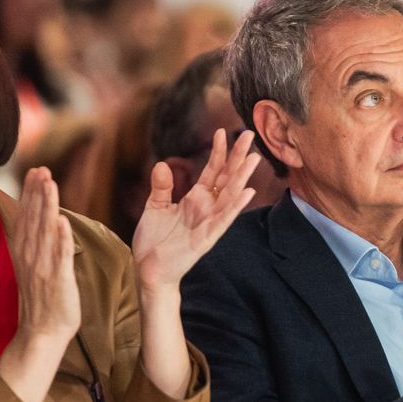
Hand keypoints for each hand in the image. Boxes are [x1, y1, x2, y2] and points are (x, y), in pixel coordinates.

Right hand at [10, 168, 81, 342]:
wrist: (42, 333)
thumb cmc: (42, 300)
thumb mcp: (34, 266)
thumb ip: (37, 243)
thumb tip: (44, 220)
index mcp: (25, 252)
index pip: (27, 216)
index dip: (31, 193)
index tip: (35, 171)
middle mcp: (31, 257)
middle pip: (34, 218)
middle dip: (38, 192)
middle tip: (42, 168)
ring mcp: (43, 268)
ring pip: (46, 231)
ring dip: (48, 206)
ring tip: (50, 183)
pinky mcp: (59, 280)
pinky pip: (60, 257)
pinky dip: (61, 239)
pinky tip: (63, 221)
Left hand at [132, 129, 258, 298]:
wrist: (148, 270)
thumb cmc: (153, 241)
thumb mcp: (154, 207)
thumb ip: (161, 187)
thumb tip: (162, 164)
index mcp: (195, 200)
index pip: (211, 171)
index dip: (218, 152)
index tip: (223, 131)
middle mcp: (206, 208)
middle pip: (226, 178)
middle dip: (237, 156)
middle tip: (250, 134)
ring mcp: (209, 222)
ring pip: (229, 195)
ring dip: (242, 177)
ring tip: (254, 158)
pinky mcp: (207, 238)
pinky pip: (224, 220)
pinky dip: (236, 206)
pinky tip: (248, 193)